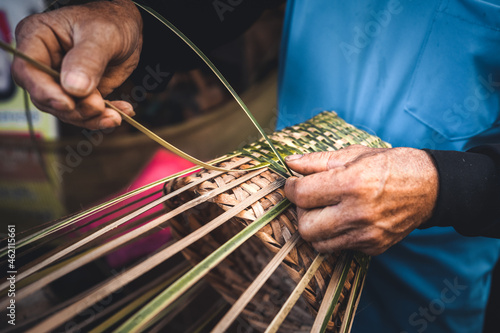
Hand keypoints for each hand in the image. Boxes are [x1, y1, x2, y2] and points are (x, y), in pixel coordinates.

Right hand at [12, 0, 141, 128]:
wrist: (127, 28)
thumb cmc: (110, 21)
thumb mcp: (101, 35)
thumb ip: (88, 60)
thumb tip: (74, 87)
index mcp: (37, 38)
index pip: (28, 70)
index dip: (44, 91)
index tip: (68, 104)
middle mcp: (44, 63)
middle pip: (46, 97)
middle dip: (74, 109)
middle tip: (99, 106)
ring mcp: (60, 81)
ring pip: (66, 111)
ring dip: (91, 117)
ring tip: (114, 115)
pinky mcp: (79, 95)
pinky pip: (86, 113)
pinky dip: (103, 117)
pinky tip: (121, 112)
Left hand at [284, 145, 438, 255]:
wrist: (431, 187)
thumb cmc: (392, 165)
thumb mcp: (355, 154)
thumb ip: (318, 161)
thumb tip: (290, 163)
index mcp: (351, 184)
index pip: (301, 195)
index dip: (290, 188)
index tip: (294, 184)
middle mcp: (358, 213)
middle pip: (305, 227)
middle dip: (301, 212)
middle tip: (310, 200)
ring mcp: (367, 235)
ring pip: (319, 244)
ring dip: (316, 227)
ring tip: (326, 211)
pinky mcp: (374, 248)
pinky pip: (341, 248)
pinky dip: (337, 235)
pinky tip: (348, 219)